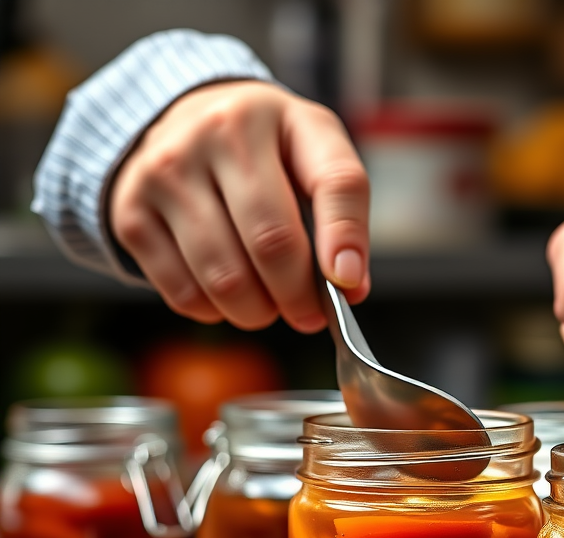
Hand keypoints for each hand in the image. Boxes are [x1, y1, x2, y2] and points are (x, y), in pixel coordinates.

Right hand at [110, 80, 369, 332]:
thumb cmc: (264, 151)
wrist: (181, 121)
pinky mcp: (131, 211)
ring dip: (257, 312)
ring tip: (267, 304)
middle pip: (272, 243)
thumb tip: (350, 286)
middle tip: (308, 314)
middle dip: (298, 297)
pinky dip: (213, 311)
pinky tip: (223, 293)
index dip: (346, 239)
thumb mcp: (313, 155)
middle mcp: (218, 133)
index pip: (334, 181)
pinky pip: (184, 293)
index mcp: (282, 116)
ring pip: (226, 279)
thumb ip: (342, 215)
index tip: (348, 284)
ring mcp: (166, 171)